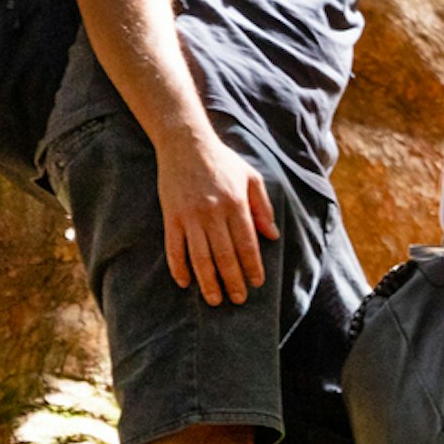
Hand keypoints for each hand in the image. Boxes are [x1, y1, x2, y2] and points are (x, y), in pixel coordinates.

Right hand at [161, 129, 274, 303]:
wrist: (185, 143)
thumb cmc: (222, 161)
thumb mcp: (250, 177)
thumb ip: (263, 207)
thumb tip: (272, 236)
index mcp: (235, 203)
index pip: (247, 243)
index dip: (252, 266)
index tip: (257, 282)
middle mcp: (213, 212)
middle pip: (224, 255)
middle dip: (233, 280)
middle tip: (238, 299)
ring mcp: (190, 215)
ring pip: (200, 257)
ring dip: (208, 282)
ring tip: (216, 300)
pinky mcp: (171, 216)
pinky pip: (174, 248)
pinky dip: (178, 267)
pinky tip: (185, 282)